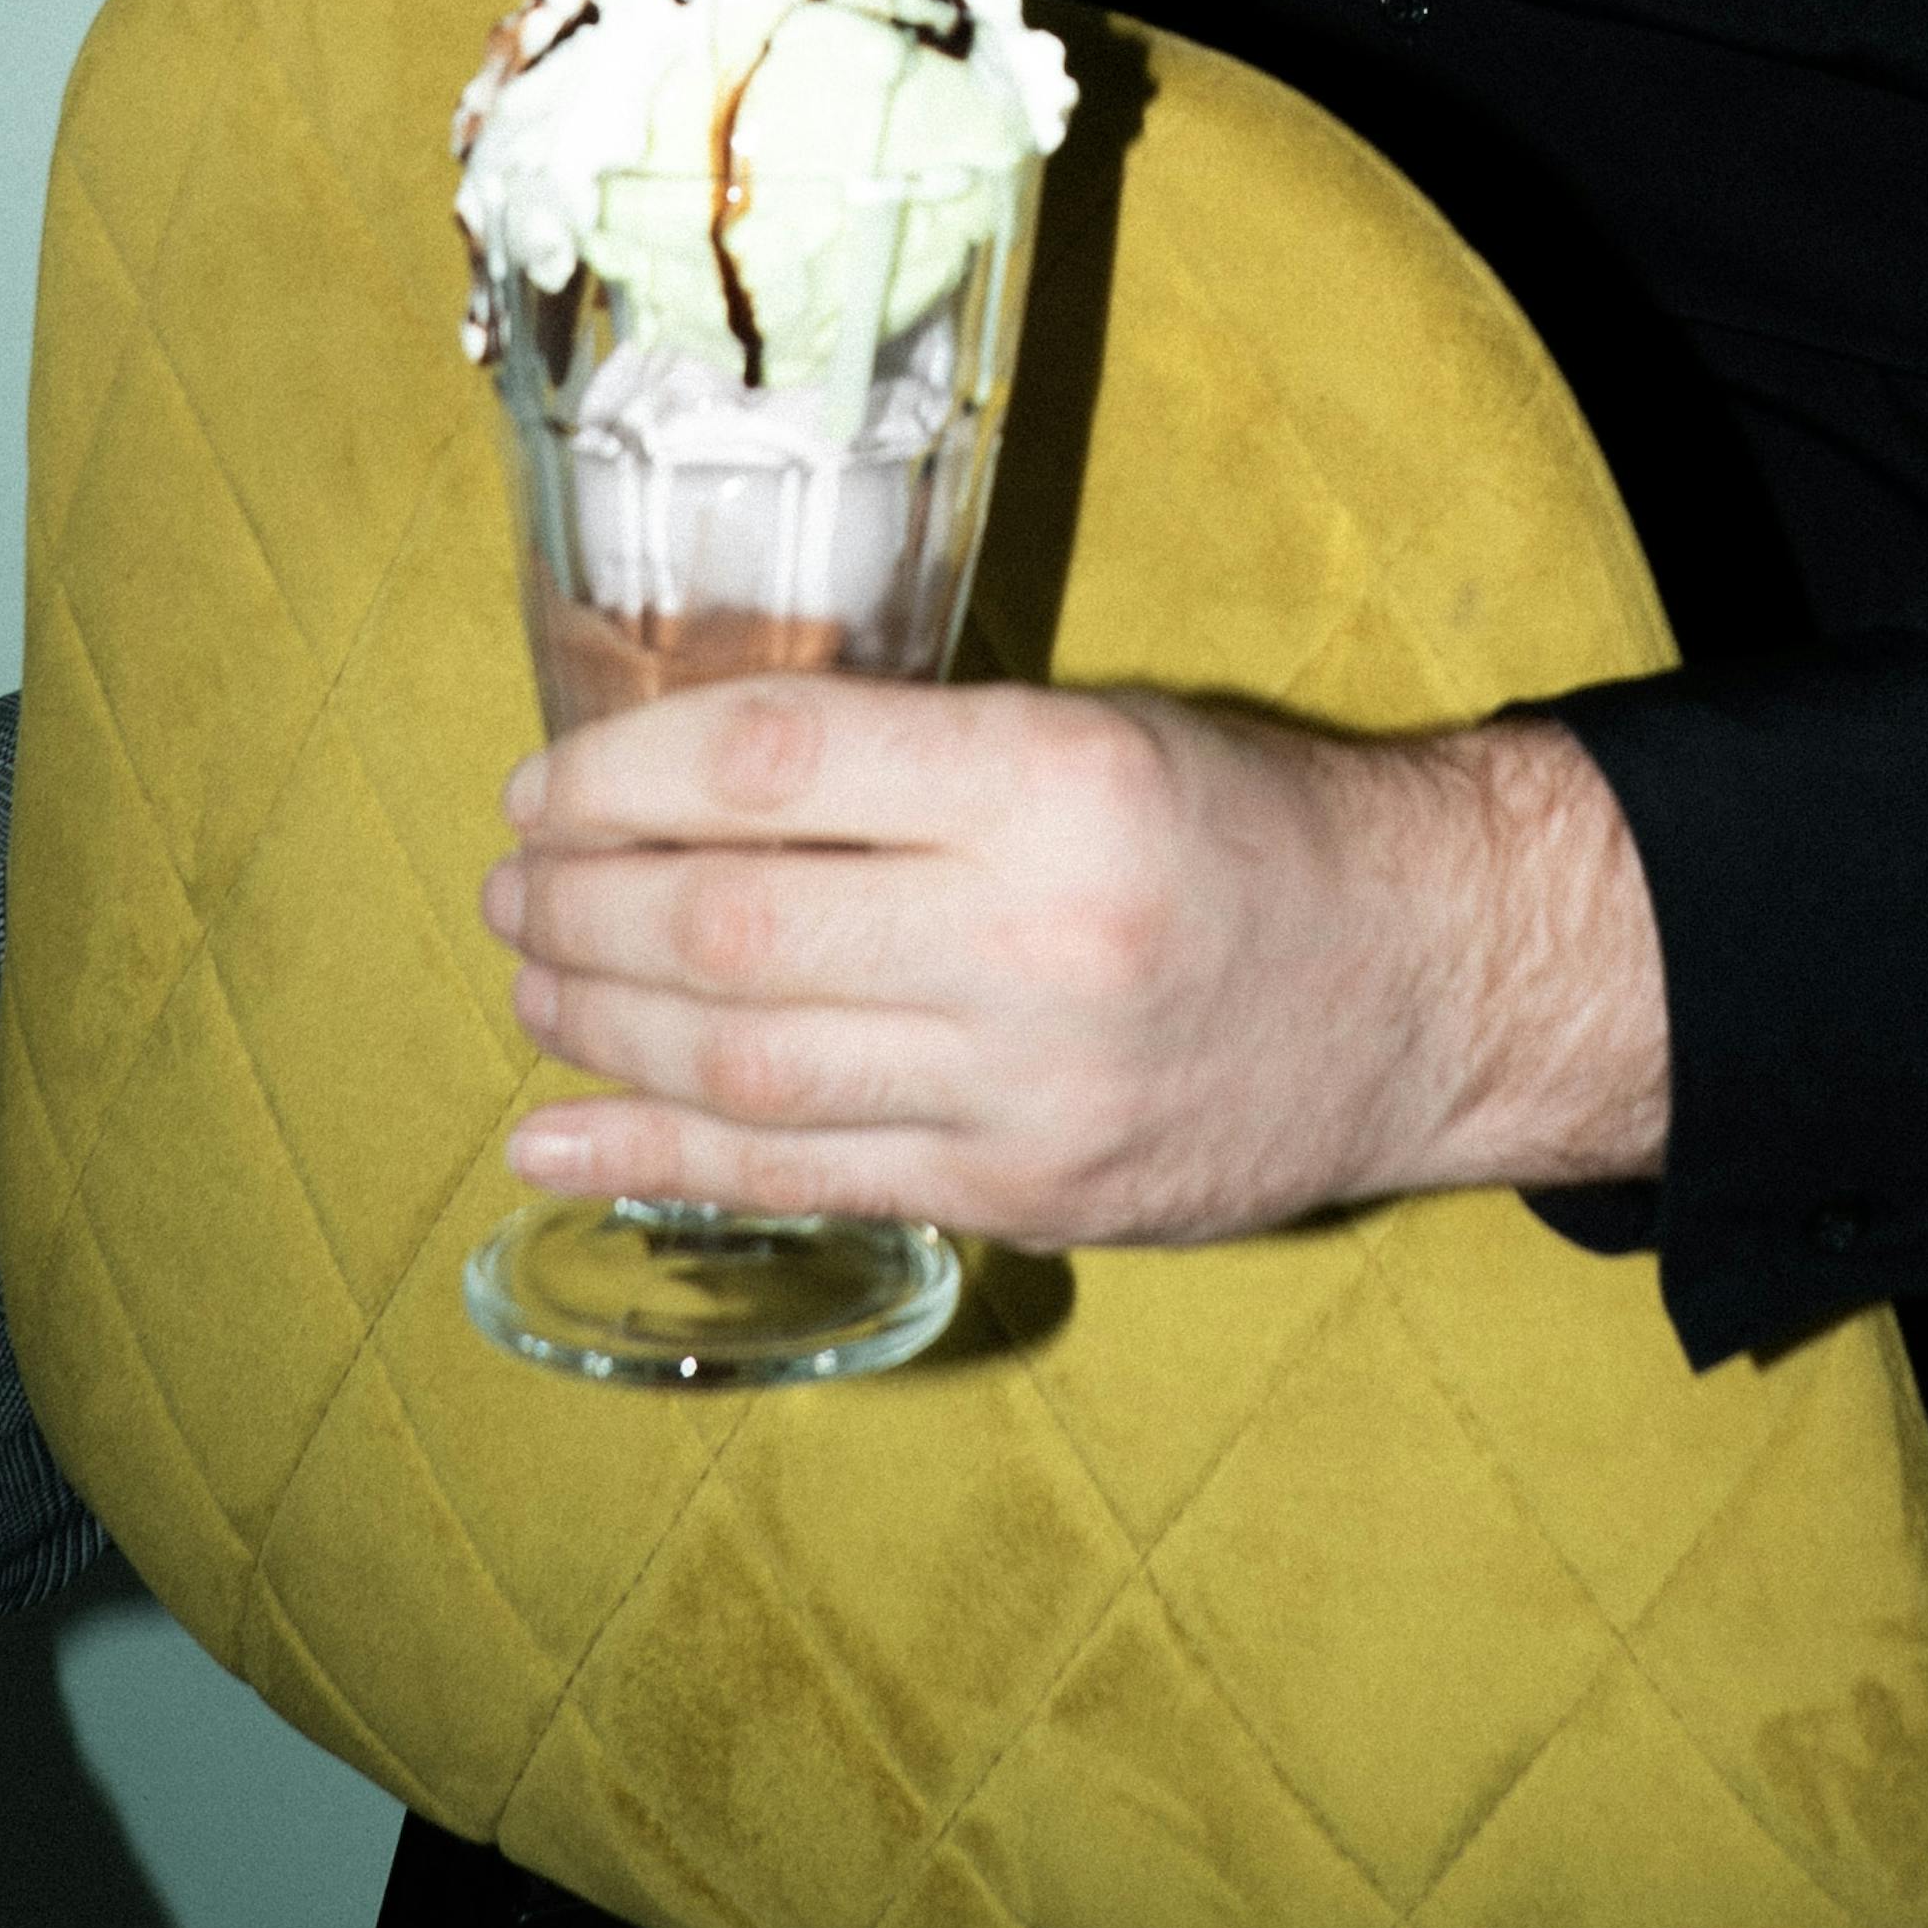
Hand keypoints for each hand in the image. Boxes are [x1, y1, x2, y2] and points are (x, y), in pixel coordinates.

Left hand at [481, 680, 1670, 1245]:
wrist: (1422, 985)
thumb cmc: (1246, 826)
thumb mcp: (1097, 728)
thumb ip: (919, 759)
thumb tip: (692, 786)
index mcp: (1054, 777)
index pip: (782, 759)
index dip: (627, 771)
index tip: (544, 778)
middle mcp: (1033, 935)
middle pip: (736, 924)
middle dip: (583, 904)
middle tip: (506, 881)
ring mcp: (1024, 1088)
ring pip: (747, 1062)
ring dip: (598, 1022)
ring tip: (525, 976)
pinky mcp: (1020, 1198)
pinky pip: (802, 1182)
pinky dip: (654, 1157)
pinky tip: (551, 1136)